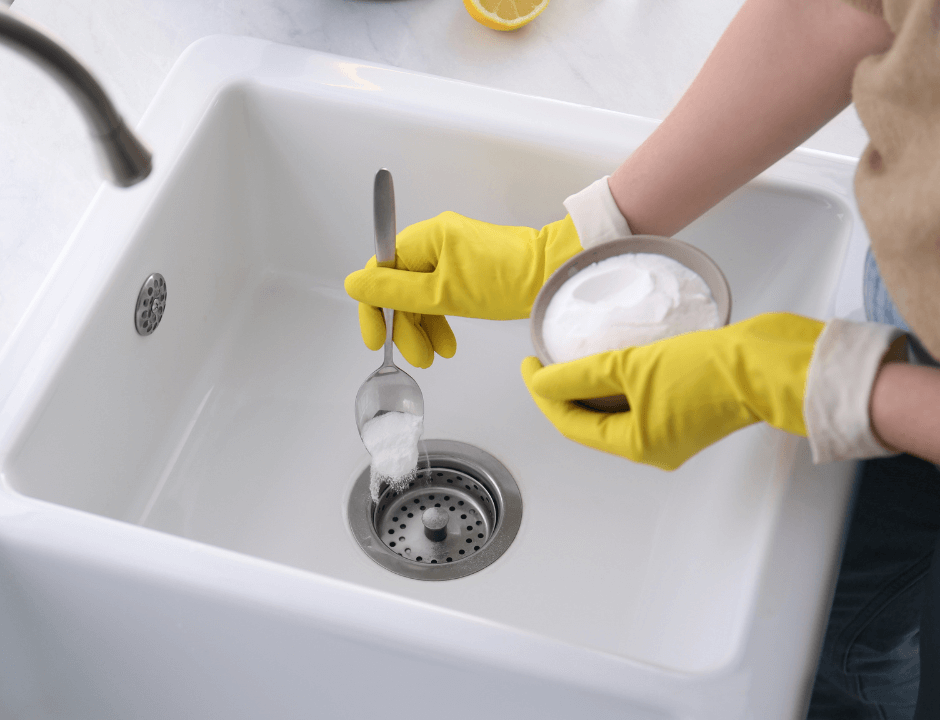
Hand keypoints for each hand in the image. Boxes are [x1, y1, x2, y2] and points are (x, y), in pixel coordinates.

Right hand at [344, 211, 583, 367]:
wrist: (551, 275)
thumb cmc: (505, 281)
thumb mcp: (443, 294)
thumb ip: (395, 291)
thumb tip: (354, 284)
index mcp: (424, 237)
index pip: (380, 271)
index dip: (373, 308)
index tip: (376, 339)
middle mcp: (433, 240)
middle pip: (400, 286)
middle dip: (405, 326)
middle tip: (417, 357)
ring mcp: (451, 253)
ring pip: (420, 295)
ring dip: (423, 328)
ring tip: (434, 356)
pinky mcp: (466, 268)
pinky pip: (439, 294)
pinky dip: (439, 319)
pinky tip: (446, 342)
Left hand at [520, 313, 824, 469]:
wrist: (768, 363)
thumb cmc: (711, 370)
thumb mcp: (633, 367)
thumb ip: (580, 375)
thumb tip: (542, 381)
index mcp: (638, 445)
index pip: (571, 424)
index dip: (544, 394)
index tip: (529, 365)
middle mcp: (654, 447)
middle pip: (591, 423)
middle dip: (563, 394)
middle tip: (544, 362)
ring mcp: (672, 433)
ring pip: (614, 413)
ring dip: (590, 389)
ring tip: (571, 359)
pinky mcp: (688, 413)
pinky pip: (638, 404)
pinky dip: (619, 387)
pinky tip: (612, 362)